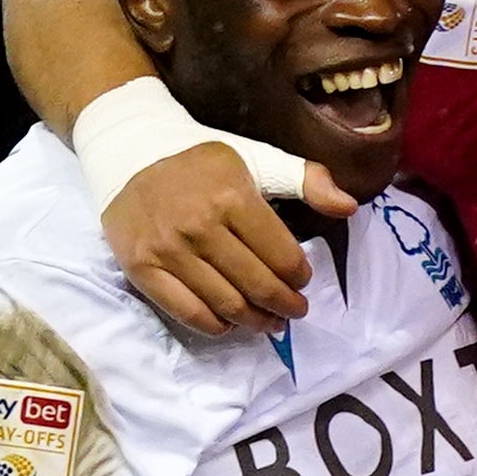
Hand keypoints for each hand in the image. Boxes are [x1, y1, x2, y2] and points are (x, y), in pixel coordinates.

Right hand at [107, 138, 353, 338]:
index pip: (283, 257)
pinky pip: (188, 313)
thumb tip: (349, 206)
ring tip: (269, 321)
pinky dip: (216, 325)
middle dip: (285, 306)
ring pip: (227, 305)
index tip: (301, 280)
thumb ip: (305, 180)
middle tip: (294, 311)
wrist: (128, 149)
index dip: (300, 277)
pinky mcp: (143, 268)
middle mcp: (201, 227)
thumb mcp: (256, 158)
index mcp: (234, 198)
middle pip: (258, 287)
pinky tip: (230, 322)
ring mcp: (169, 251)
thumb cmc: (200, 160)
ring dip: (256, 321)